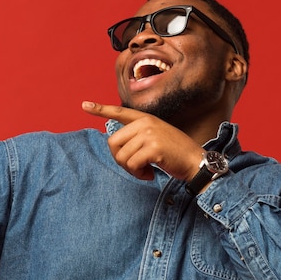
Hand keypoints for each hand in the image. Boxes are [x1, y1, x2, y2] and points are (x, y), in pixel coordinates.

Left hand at [82, 101, 203, 180]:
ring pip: (122, 157)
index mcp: (145, 119)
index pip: (119, 112)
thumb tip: (115, 146)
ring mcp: (150, 134)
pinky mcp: (153, 148)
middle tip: (135, 167)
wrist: (196, 162)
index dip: (100, 109)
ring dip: (131, 170)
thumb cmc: (175, 154)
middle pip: (113, 143)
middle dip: (120, 160)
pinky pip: (132, 164)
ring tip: (146, 170)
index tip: (84, 104)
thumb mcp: (156, 138)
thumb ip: (137, 136)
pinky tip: (150, 174)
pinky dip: (139, 174)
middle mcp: (146, 123)